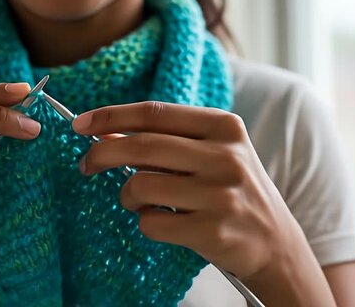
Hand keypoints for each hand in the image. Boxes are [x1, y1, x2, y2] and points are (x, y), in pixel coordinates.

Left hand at [72, 101, 335, 305]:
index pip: (153, 112)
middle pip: (141, 147)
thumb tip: (106, 133)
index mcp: (223, 126)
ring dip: (127, 196)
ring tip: (137, 201)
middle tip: (85, 164)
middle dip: (101, 154)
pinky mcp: (213, 231)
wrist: (275, 242)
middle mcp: (226, 156)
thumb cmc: (230, 190)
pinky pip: (151, 223)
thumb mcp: (209, 153)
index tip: (80, 124)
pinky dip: (145, 222)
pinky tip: (161, 222)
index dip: (110, 117)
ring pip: (141, 185)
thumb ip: (164, 139)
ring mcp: (221, 195)